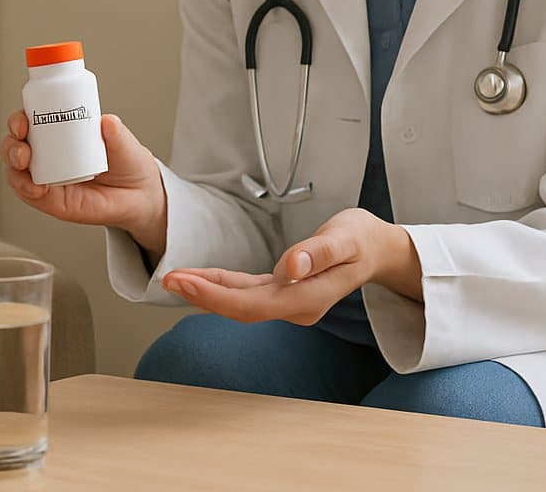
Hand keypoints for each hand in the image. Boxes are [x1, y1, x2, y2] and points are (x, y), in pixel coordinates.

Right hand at [0, 112, 166, 249]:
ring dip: (12, 167)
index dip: (19, 119)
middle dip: (10, 145)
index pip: (30, 121)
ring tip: (25, 165)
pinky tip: (34, 187)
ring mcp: (47, 178)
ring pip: (15, 170)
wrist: (140, 195)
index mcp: (59, 132)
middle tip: (24, 148)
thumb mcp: (125, 144)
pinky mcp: (52, 201)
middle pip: (14, 145)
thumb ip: (117, 133)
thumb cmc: (128, 163)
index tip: (23, 121)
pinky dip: (24, 189)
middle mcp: (47, 154)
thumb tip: (106, 122)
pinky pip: (28, 195)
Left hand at [161, 208, 420, 323]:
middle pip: (241, 308)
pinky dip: (222, 286)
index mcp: (308, 298)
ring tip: (174, 278)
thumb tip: (290, 269)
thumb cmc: (362, 239)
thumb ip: (318, 253)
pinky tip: (201, 279)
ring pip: (241, 302)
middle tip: (167, 278)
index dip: (215, 296)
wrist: (378, 249)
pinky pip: (247, 293)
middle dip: (202, 295)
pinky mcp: (284, 292)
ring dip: (207, 292)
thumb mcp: (345, 238)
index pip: (253, 304)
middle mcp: (296, 307)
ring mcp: (290, 303)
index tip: (184, 281)